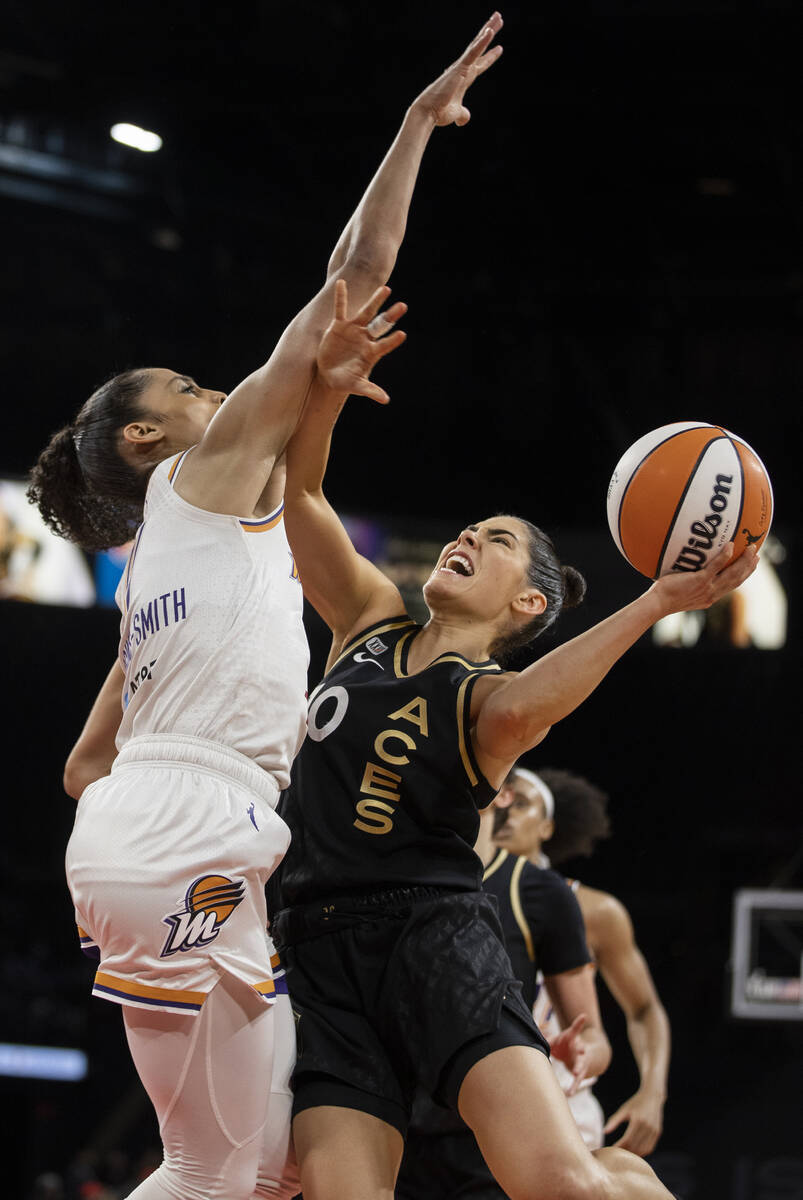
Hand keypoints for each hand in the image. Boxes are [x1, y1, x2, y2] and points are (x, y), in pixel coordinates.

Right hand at [316, 280, 406, 402]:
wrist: (328, 375)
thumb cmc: (345, 381)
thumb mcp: (357, 386)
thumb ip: (370, 391)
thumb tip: (386, 400)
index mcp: (371, 352)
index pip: (385, 345)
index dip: (392, 341)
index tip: (402, 334)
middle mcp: (365, 338)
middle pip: (381, 325)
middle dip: (391, 316)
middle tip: (403, 306)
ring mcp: (353, 330)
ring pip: (366, 313)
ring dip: (376, 301)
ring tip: (387, 289)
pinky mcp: (339, 326)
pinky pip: (340, 309)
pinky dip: (340, 297)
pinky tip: (342, 283)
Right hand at [411, 13, 503, 127]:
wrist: (428, 113)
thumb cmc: (439, 113)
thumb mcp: (456, 114)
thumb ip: (463, 114)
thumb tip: (465, 120)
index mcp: (464, 79)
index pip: (480, 64)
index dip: (490, 56)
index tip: (499, 48)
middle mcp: (463, 69)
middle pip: (480, 47)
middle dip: (489, 32)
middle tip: (499, 18)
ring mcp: (461, 67)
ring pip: (477, 44)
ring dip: (488, 30)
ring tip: (498, 17)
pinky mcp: (459, 68)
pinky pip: (473, 52)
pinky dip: (481, 43)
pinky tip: (489, 32)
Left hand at [549, 1013, 590, 1096]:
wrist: (581, 1056)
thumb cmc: (565, 1045)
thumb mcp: (557, 1040)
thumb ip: (548, 1040)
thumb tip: (534, 1037)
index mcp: (573, 1038)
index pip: (576, 1029)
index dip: (579, 1022)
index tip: (584, 1016)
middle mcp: (580, 1049)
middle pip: (581, 1048)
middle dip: (581, 1049)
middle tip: (582, 1050)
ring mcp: (581, 1061)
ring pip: (581, 1065)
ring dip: (578, 1069)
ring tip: (575, 1073)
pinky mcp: (580, 1073)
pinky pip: (577, 1081)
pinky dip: (573, 1087)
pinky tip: (569, 1094)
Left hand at [603, 1088, 664, 1156]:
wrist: (652, 1096)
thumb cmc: (635, 1103)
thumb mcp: (624, 1110)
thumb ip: (614, 1120)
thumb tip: (604, 1131)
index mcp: (637, 1120)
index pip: (627, 1139)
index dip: (620, 1146)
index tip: (612, 1149)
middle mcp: (647, 1127)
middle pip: (635, 1146)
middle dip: (626, 1152)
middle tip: (617, 1154)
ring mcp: (654, 1131)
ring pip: (643, 1149)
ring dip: (634, 1154)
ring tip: (625, 1154)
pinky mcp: (657, 1133)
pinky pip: (650, 1147)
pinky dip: (642, 1152)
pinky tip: (635, 1152)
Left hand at [647, 542, 758, 618]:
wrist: (657, 604)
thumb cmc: (664, 597)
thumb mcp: (683, 591)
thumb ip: (691, 582)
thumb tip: (688, 568)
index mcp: (710, 598)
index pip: (732, 586)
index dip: (744, 575)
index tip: (752, 565)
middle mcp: (712, 595)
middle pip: (737, 579)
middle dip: (749, 566)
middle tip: (757, 554)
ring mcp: (707, 588)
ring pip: (732, 574)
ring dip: (744, 561)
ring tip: (751, 548)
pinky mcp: (699, 581)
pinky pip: (716, 567)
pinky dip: (724, 556)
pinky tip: (730, 545)